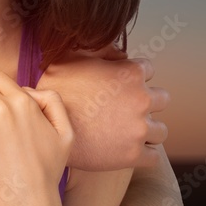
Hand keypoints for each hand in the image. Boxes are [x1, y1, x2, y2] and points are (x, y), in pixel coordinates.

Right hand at [39, 53, 168, 169]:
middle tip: (126, 108)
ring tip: (126, 131)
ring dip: (147, 130)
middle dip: (146, 102)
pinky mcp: (134, 154)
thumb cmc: (54, 89)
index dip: (134, 75)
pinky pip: (154, 155)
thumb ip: (100, 50)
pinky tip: (125, 148)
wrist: (44, 126)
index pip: (148, 69)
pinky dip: (143, 153)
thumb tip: (119, 52)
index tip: (122, 84)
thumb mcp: (70, 57)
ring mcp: (139, 128)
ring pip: (160, 130)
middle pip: (162, 99)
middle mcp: (140, 99)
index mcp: (129, 73)